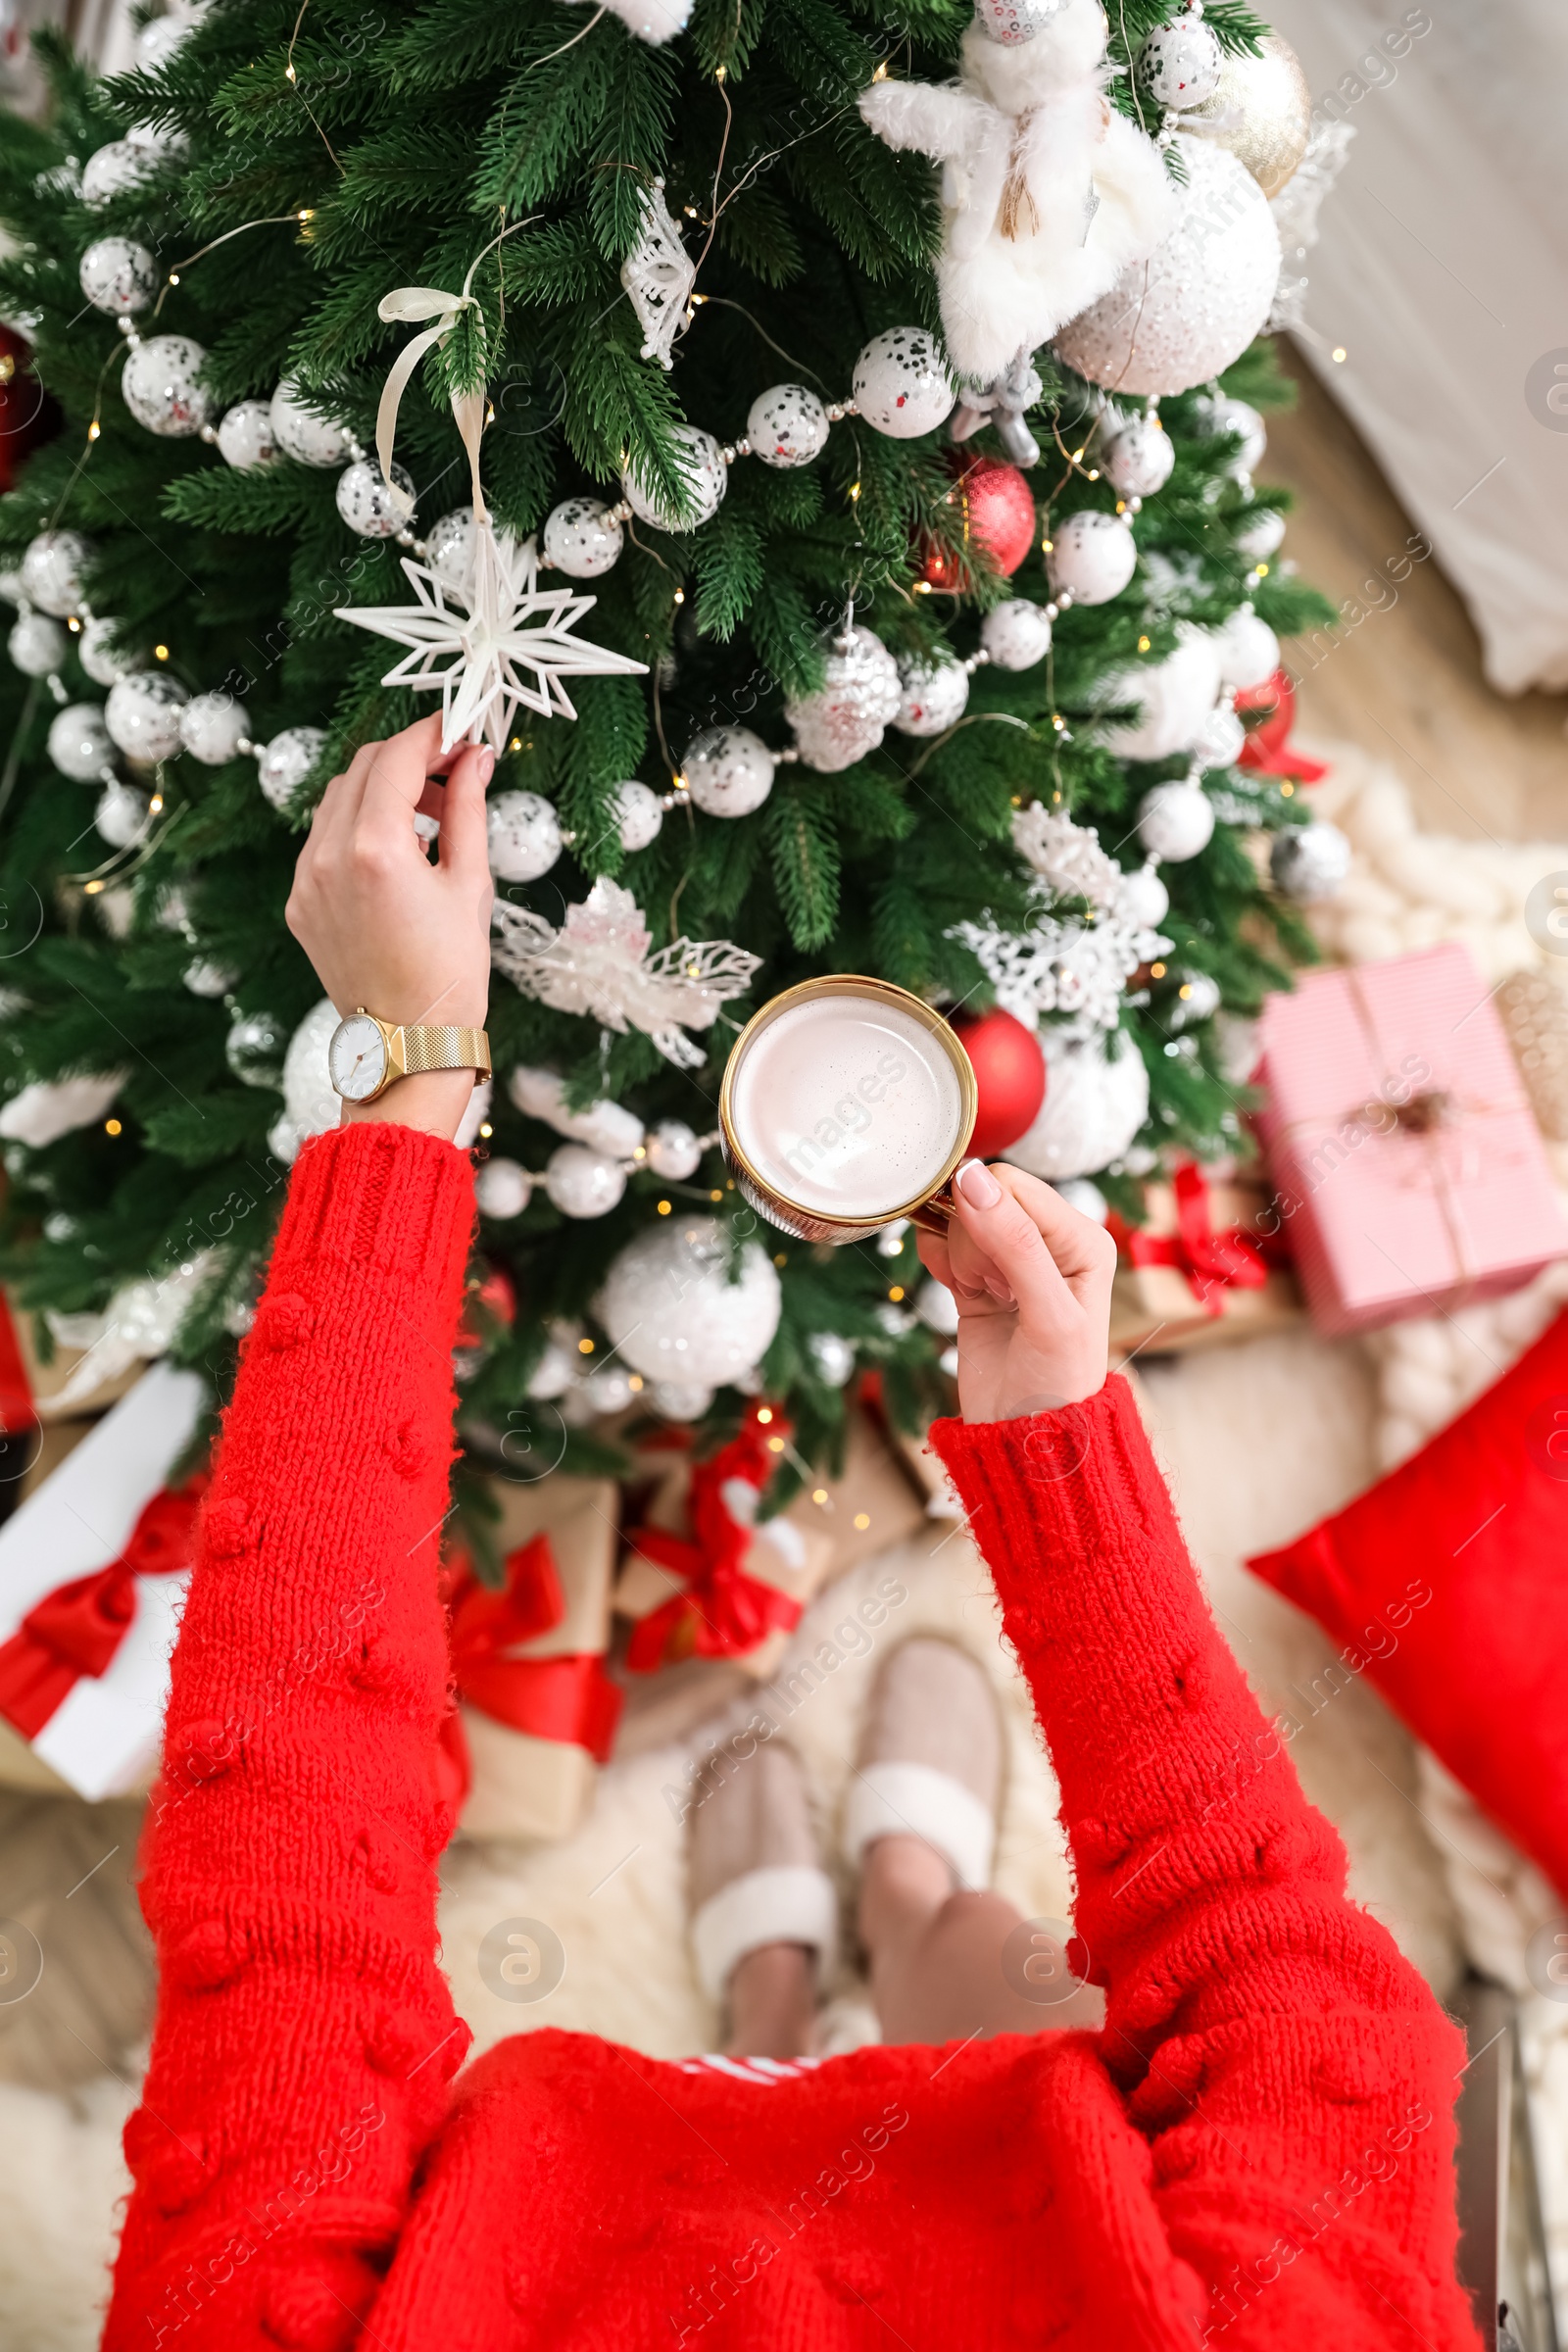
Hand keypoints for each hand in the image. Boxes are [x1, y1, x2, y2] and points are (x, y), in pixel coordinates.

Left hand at [285, 714, 493, 1140]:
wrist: (410, 1042)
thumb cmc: (451, 972)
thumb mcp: (470, 884)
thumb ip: (467, 810)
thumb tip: (476, 759)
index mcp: (375, 848)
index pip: (396, 757)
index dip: (432, 733)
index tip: (463, 730)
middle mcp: (328, 856)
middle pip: (361, 767)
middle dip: (408, 757)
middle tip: (453, 769)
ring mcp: (306, 880)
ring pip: (336, 799)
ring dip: (381, 789)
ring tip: (429, 815)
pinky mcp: (299, 902)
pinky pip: (323, 840)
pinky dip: (358, 827)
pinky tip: (398, 851)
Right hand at [915, 1159, 1116, 1423]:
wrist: (1025, 1443)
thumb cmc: (1057, 1385)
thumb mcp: (1048, 1314)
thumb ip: (1015, 1242)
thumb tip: (972, 1178)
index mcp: (1083, 1238)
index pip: (1012, 1187)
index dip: (985, 1215)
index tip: (989, 1268)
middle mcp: (1051, 1242)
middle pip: (981, 1199)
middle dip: (972, 1240)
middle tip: (993, 1289)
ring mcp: (1012, 1260)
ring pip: (959, 1222)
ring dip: (958, 1258)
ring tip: (985, 1297)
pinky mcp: (979, 1279)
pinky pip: (944, 1245)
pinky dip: (939, 1263)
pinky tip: (957, 1290)